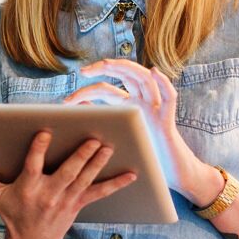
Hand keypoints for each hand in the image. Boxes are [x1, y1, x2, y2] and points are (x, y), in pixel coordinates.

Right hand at [0, 131, 135, 238]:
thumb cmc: (13, 215)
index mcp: (27, 187)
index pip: (33, 165)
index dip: (38, 149)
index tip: (45, 132)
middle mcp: (49, 194)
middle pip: (67, 172)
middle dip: (81, 155)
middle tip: (93, 138)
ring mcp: (66, 200)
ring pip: (85, 179)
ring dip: (98, 163)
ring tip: (109, 146)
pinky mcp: (78, 205)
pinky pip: (100, 193)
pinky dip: (116, 184)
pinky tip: (132, 174)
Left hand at [63, 59, 223, 207]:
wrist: (168, 174)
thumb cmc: (140, 160)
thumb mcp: (116, 141)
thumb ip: (102, 123)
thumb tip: (79, 110)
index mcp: (128, 108)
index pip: (107, 90)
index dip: (87, 90)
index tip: (68, 100)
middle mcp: (142, 102)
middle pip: (125, 75)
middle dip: (104, 69)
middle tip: (84, 72)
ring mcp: (155, 109)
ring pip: (144, 79)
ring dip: (126, 69)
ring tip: (106, 64)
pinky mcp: (168, 121)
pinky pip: (170, 98)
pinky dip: (164, 83)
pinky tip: (154, 72)